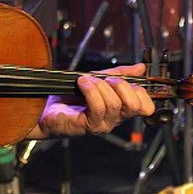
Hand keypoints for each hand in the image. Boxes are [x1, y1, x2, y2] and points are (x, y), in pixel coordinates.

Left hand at [32, 63, 155, 137]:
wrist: (47, 108)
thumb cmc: (72, 96)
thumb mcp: (100, 80)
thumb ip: (120, 74)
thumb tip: (141, 67)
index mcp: (121, 110)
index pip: (145, 106)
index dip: (140, 91)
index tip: (124, 80)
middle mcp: (115, 120)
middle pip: (134, 105)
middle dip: (120, 85)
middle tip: (104, 79)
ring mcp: (103, 124)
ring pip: (114, 103)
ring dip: (99, 85)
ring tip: (86, 81)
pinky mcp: (89, 126)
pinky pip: (98, 106)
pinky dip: (90, 90)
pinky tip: (81, 84)